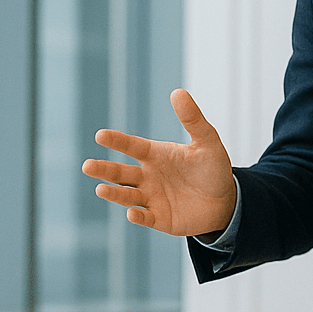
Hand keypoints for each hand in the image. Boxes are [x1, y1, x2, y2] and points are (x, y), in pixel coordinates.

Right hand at [82, 89, 237, 237]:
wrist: (225, 202)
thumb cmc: (213, 169)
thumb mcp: (207, 142)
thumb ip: (192, 119)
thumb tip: (178, 92)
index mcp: (155, 155)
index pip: (131, 146)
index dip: (117, 141)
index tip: (100, 135)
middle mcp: (148, 176)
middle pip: (120, 173)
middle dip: (103, 170)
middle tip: (87, 166)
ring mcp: (152, 198)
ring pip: (127, 195)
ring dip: (114, 193)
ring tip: (100, 189)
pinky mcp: (160, 218)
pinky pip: (146, 218)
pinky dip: (137, 216)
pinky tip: (132, 213)